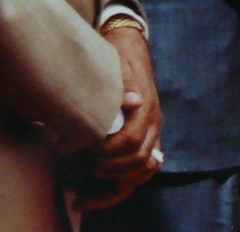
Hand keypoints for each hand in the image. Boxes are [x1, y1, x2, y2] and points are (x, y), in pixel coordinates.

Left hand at [71, 27, 162, 210]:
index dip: (109, 151)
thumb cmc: (120, 57)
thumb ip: (125, 83)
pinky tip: (96, 192)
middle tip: (86, 162)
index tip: (89, 149)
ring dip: (117, 180)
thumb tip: (133, 101)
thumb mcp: (119, 64)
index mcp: (147, 108)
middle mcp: (153, 124)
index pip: (133, 142)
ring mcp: (151, 133)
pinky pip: (140, 171)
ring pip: (144, 170)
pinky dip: (120, 186)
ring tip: (91, 177)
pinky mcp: (144, 138)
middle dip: (111, 166)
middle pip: (140, 160)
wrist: (130, 46)